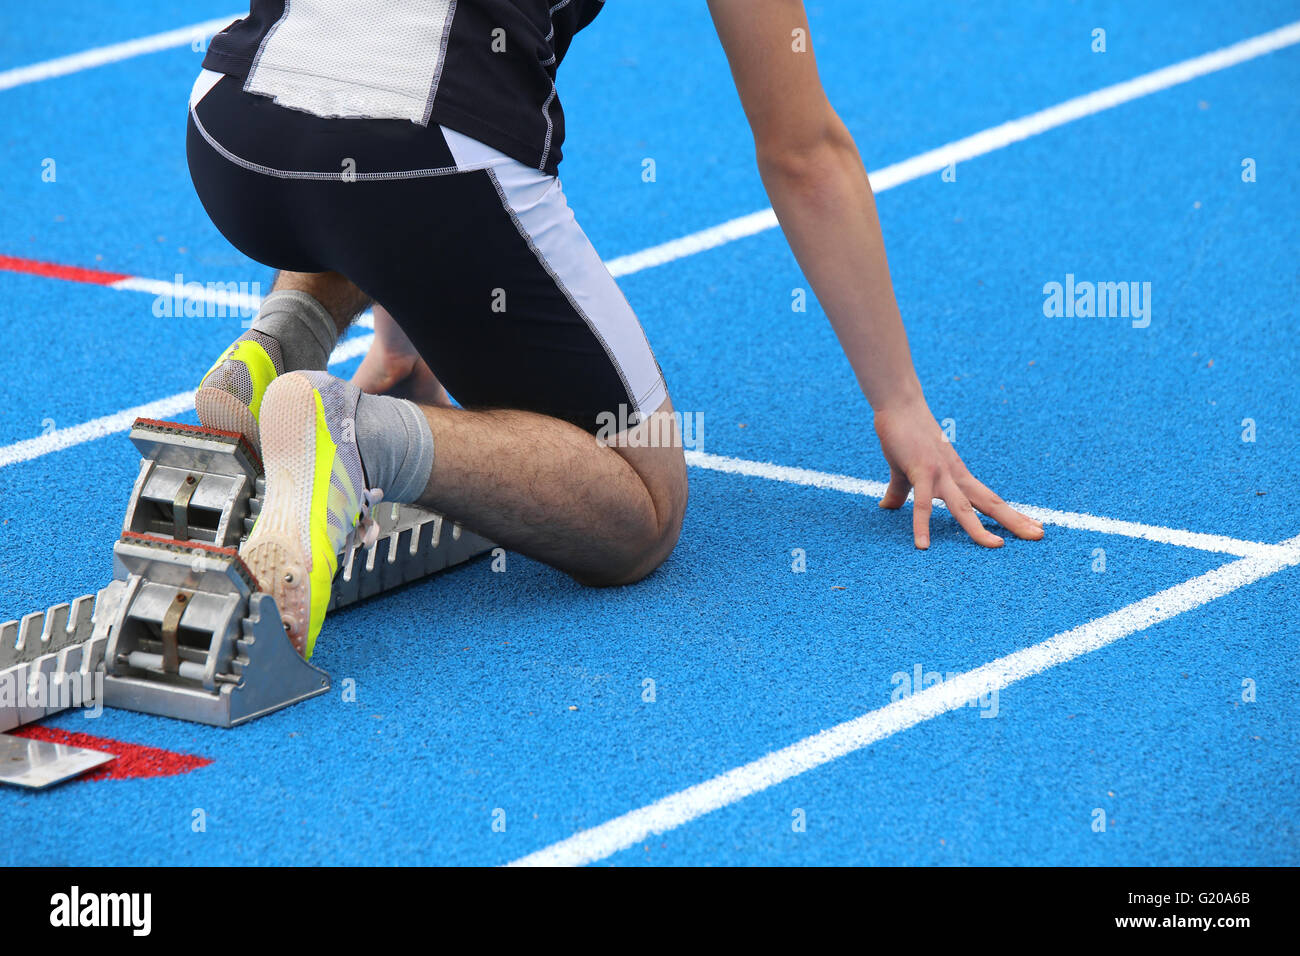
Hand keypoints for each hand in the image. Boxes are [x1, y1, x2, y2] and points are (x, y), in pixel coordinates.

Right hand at [873, 398, 1043, 549]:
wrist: (899, 406)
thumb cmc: (904, 435)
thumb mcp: (904, 470)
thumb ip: (900, 492)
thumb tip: (887, 507)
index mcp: (957, 476)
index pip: (990, 499)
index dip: (1011, 514)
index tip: (1034, 527)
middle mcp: (955, 476)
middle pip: (990, 503)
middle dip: (1014, 521)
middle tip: (1040, 536)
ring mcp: (940, 474)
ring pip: (963, 507)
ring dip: (979, 528)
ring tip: (997, 547)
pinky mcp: (920, 471)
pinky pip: (922, 504)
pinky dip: (922, 525)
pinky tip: (923, 546)